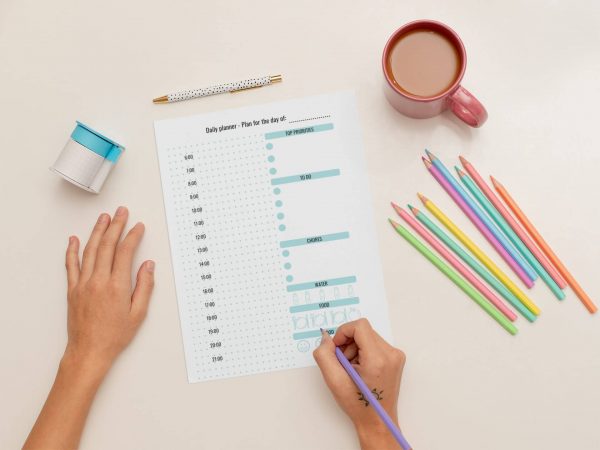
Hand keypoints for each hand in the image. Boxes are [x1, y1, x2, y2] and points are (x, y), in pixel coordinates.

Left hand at [64, 206, 154, 372]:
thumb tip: (147, 266)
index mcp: (117, 286)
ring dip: (97, 232)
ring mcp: (83, 284)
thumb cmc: (114, 336)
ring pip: (90, 251)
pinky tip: (74, 239)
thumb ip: (144, 287)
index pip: (125, 253)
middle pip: (107, 246)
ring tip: (104, 218)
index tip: (138, 227)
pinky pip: (71, 265)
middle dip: (116, 226)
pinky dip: (72, 250)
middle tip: (122, 213)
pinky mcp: (73, 290)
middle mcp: (98, 281)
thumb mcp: (138, 313)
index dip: (132, 237)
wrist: (89, 351)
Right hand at [313, 319, 405, 449]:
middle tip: (343, 363)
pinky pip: (375, 343)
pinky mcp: (396, 358)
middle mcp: (391, 354)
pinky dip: (364, 351)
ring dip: (355, 348)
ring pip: (368, 336)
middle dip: (348, 343)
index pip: (359, 326)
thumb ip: (324, 355)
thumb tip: (326, 337)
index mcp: (377, 359)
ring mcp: (396, 356)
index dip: (343, 333)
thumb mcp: (334, 381)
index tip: (336, 348)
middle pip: (363, 330)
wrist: (377, 421)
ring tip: (352, 368)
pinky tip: (361, 368)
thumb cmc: (358, 405)